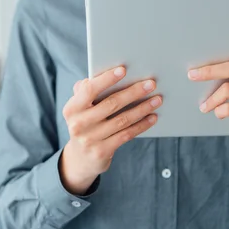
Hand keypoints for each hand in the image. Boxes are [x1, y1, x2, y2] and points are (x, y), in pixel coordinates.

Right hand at [60, 66, 161, 193]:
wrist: (80, 159)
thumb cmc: (84, 124)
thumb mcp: (79, 109)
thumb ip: (85, 91)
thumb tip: (100, 74)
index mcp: (72, 108)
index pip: (89, 90)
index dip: (106, 79)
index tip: (123, 70)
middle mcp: (79, 124)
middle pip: (111, 104)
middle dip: (134, 92)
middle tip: (151, 84)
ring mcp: (90, 139)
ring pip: (122, 120)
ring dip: (142, 108)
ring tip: (157, 99)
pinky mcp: (102, 151)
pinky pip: (126, 134)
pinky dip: (141, 125)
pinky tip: (152, 117)